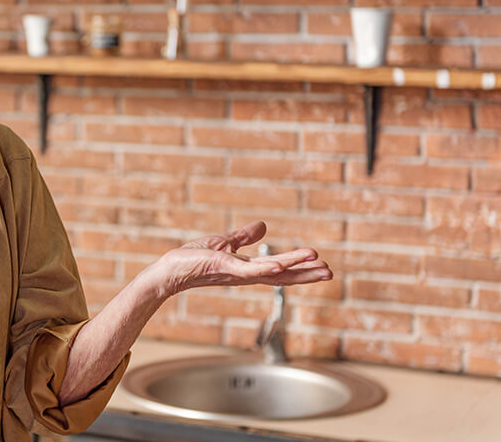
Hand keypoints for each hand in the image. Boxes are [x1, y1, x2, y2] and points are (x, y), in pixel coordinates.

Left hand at [154, 221, 331, 297]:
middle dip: (306, 274)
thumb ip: (244, 237)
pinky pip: (249, 269)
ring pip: (271, 271)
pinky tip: (281, 264)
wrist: (170, 270)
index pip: (280, 270)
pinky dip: (266, 267)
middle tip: (330, 273)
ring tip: (317, 263)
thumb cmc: (193, 259)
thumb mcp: (224, 243)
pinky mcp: (224, 267)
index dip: (300, 269)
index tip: (322, 266)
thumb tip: (263, 226)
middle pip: (282, 275)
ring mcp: (236, 273)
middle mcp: (246, 274)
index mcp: (248, 269)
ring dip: (294, 268)